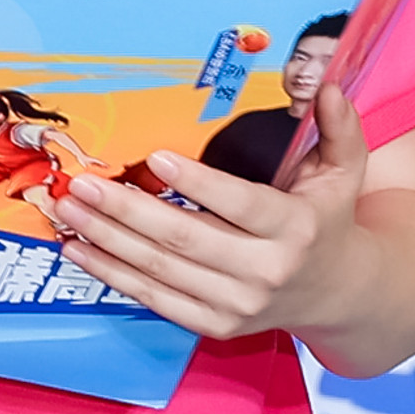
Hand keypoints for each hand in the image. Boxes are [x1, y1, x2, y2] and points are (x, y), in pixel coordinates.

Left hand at [52, 84, 378, 346]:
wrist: (336, 294)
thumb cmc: (328, 220)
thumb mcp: (345, 172)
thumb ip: (340, 128)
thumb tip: (329, 88)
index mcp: (296, 228)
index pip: (241, 205)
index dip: (197, 184)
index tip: (154, 159)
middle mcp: (266, 271)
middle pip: (186, 239)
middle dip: (126, 211)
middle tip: (83, 184)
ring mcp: (237, 304)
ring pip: (161, 270)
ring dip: (107, 241)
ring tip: (69, 211)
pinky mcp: (215, 326)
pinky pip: (155, 300)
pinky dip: (113, 275)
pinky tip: (80, 250)